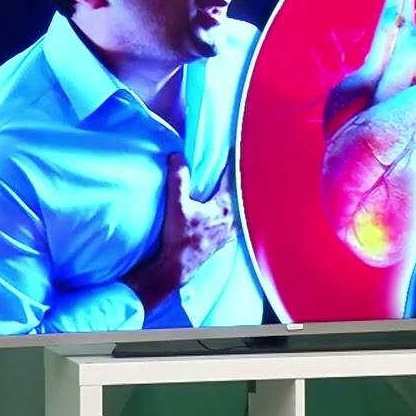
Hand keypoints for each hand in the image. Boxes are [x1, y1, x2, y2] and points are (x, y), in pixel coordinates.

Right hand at [124, 154, 234, 310]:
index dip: (234, 163)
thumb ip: (178, 180)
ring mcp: (232, 229)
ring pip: (239, 206)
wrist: (177, 267)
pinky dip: (235, 209)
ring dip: (237, 195)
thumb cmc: (179, 238)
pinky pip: (236, 218)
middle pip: (240, 192)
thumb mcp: (176, 206)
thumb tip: (177, 157)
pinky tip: (230, 207)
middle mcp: (234, 218)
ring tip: (234, 183)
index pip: (234, 179)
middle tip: (239, 162)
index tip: (236, 149)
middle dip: (238, 178)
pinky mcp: (226, 238)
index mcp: (226, 207)